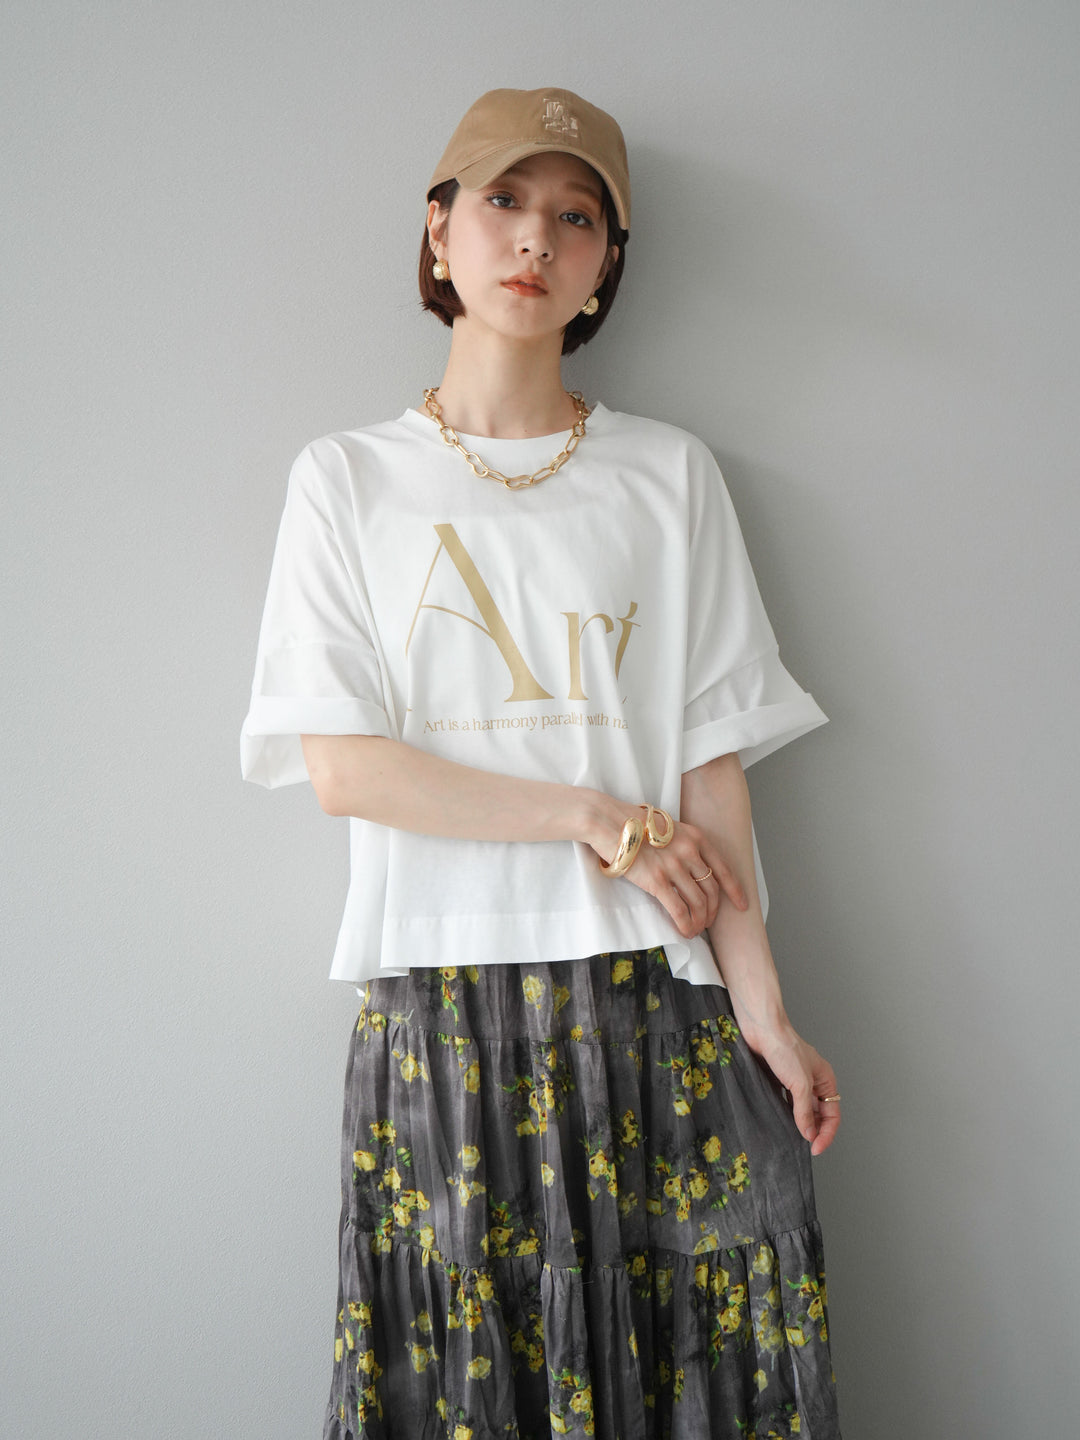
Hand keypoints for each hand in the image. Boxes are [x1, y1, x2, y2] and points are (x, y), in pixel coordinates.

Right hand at [593, 814, 748, 938]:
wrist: (608, 821)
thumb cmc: (633, 824)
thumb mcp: (668, 827)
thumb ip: (682, 843)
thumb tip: (689, 867)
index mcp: (695, 837)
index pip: (723, 869)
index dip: (735, 890)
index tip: (742, 905)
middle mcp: (689, 851)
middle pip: (712, 889)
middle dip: (713, 911)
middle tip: (707, 922)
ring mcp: (674, 866)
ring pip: (698, 903)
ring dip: (699, 922)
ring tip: (694, 930)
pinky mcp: (657, 881)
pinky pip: (679, 910)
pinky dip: (685, 925)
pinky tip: (685, 931)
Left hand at [739, 1019, 841, 1155]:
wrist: (761, 1028)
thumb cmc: (784, 1047)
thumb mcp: (799, 1083)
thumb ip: (804, 1111)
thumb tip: (808, 1133)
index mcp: (825, 1079)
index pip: (832, 1114)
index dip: (826, 1133)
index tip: (814, 1148)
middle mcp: (812, 1080)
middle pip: (818, 1113)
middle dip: (813, 1130)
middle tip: (803, 1146)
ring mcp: (795, 1079)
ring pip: (801, 1108)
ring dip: (798, 1123)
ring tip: (791, 1138)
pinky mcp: (778, 1079)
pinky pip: (785, 1101)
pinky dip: (784, 1113)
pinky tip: (778, 1121)